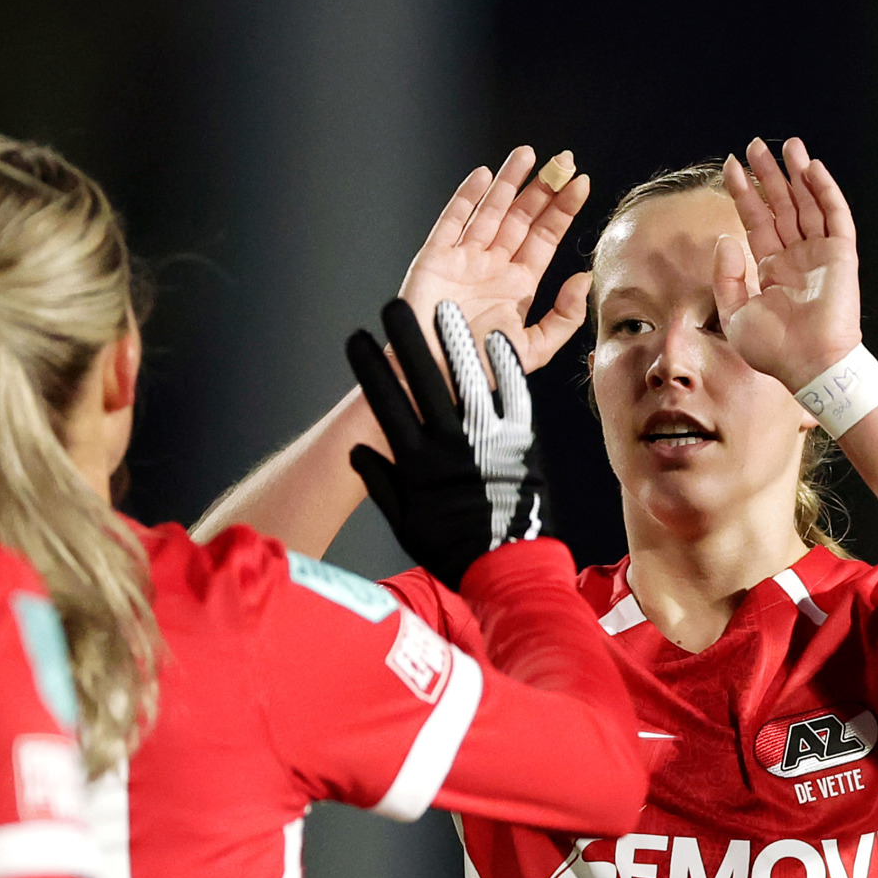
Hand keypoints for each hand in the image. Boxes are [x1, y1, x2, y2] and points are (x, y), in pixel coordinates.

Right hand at [345, 299, 545, 590]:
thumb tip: (357, 452)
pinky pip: (514, 396)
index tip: (355, 340)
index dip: (370, 370)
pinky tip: (496, 341)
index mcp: (418, 463)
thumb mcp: (406, 523)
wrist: (509, 569)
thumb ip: (381, 484)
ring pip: (469, 380)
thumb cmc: (454, 550)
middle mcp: (451, 445)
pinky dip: (505, 368)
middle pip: (424, 382)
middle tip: (393, 308)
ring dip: (455, 343)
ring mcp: (489, 440)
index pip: (386, 405)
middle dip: (407, 341)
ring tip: (443, 311)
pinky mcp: (522, 442)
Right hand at [399, 146, 594, 373]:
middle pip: (521, 217)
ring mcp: (464, 260)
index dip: (562, 210)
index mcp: (518, 285)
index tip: (581, 183)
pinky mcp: (435, 259)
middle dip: (542, 189)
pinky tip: (483, 176)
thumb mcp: (534, 349)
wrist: (435, 381)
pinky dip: (466, 198)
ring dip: (509, 182)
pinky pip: (452, 221)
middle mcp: (493, 267)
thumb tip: (583, 278)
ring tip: (528, 155)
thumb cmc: (481, 370)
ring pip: (490, 211)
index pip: (545, 238)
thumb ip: (564, 317)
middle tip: (563, 160)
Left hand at [712, 137, 864, 392]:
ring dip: (798, 174)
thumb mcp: (734, 312)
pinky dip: (825, 191)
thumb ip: (726, 275)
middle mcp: (795, 255)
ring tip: (787, 146)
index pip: (756, 220)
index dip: (743, 193)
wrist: (809, 365)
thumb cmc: (774, 349)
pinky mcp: (841, 254)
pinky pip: (835, 215)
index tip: (731, 166)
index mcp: (771, 267)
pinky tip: (812, 169)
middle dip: (768, 175)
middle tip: (756, 146)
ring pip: (808, 203)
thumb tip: (725, 237)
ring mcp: (819, 253)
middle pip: (781, 205)